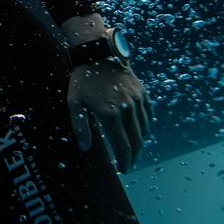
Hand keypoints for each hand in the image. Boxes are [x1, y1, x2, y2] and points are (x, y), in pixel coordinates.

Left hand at [67, 59, 153, 173]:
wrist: (98, 52)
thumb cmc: (83, 79)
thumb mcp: (74, 103)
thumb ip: (80, 127)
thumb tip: (85, 148)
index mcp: (110, 114)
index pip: (122, 146)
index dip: (125, 161)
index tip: (124, 170)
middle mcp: (127, 109)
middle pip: (136, 141)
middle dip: (134, 156)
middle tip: (129, 164)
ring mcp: (137, 100)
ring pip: (144, 129)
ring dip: (140, 142)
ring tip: (133, 150)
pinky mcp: (142, 92)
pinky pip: (148, 114)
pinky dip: (146, 126)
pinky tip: (141, 131)